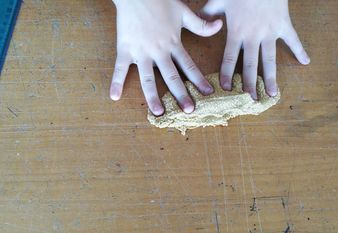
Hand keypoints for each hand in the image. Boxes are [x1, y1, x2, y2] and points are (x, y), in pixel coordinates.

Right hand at [110, 0, 222, 114]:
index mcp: (173, 43)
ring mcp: (141, 52)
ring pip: (148, 78)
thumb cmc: (160, 0)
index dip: (199, 80)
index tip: (208, 94)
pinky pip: (120, 68)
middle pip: (171, 77)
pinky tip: (114, 97)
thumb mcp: (183, 11)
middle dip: (181, 95)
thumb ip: (200, 24)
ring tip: (158, 112)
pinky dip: (116, 82)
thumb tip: (219, 26)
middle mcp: (158, 52)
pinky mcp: (125, 49)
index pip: (189, 66)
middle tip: (189, 111)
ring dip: (153, 97)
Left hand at [201, 0, 309, 98]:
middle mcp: (253, 36)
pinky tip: (306, 62)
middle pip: (249, 65)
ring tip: (272, 93)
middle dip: (249, 84)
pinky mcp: (284, 25)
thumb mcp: (220, 0)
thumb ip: (209, 15)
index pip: (228, 58)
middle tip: (250, 100)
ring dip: (271, 77)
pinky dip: (300, 50)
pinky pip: (293, 40)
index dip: (226, 74)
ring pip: (270, 59)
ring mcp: (270, 32)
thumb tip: (197, 22)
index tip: (226, 89)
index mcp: (236, 32)